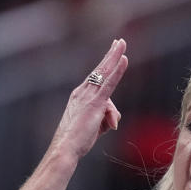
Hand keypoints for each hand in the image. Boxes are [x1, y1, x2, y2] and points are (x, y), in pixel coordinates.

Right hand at [49, 39, 128, 159]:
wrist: (65, 148)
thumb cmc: (77, 141)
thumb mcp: (95, 127)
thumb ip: (106, 118)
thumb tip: (115, 120)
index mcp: (79, 96)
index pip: (95, 79)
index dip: (103, 65)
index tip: (110, 53)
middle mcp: (82, 92)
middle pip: (100, 70)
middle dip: (110, 54)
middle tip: (119, 41)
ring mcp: (88, 96)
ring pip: (105, 73)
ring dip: (114, 56)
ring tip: (122, 43)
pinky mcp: (95, 103)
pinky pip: (109, 82)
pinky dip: (118, 70)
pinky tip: (124, 59)